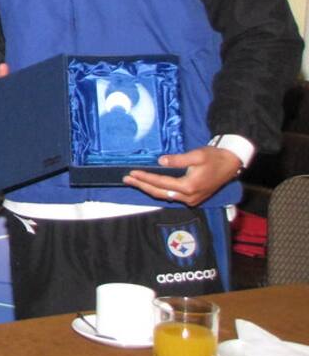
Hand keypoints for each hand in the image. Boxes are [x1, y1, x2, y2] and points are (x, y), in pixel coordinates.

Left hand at [123, 145, 241, 206]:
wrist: (230, 164)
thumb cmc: (214, 157)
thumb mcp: (196, 155)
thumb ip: (177, 160)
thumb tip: (160, 161)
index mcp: (189, 186)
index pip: (161, 183)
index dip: (145, 178)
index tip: (132, 173)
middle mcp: (189, 197)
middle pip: (160, 193)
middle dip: (142, 186)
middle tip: (126, 179)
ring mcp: (192, 200)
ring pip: (165, 196)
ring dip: (149, 189)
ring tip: (135, 182)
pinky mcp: (193, 199)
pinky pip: (172, 196)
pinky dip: (159, 191)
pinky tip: (150, 185)